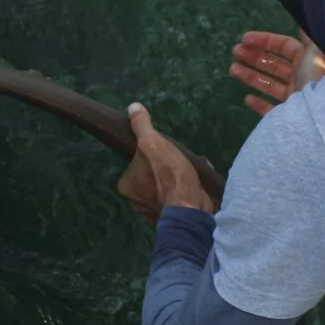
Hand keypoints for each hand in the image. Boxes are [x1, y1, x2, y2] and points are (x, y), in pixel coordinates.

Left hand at [114, 102, 216, 223]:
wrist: (190, 206)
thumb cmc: (168, 173)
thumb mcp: (152, 142)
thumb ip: (142, 126)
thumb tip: (133, 107)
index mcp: (126, 185)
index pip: (136, 163)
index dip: (151, 154)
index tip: (164, 150)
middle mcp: (135, 200)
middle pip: (152, 174)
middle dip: (168, 165)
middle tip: (180, 159)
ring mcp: (154, 210)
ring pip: (167, 185)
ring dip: (180, 176)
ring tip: (194, 168)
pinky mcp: (172, 216)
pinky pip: (178, 195)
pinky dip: (187, 187)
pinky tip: (199, 182)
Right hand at [228, 31, 324, 116]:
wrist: (321, 118)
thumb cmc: (316, 81)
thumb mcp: (314, 52)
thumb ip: (308, 36)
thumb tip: (305, 21)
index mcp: (309, 62)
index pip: (284, 46)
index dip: (264, 41)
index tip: (244, 38)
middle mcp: (303, 79)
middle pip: (275, 65)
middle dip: (254, 57)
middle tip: (235, 52)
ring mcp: (296, 99)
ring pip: (270, 85)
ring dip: (250, 76)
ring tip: (232, 70)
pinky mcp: (288, 118)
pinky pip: (271, 110)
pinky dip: (259, 104)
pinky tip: (247, 98)